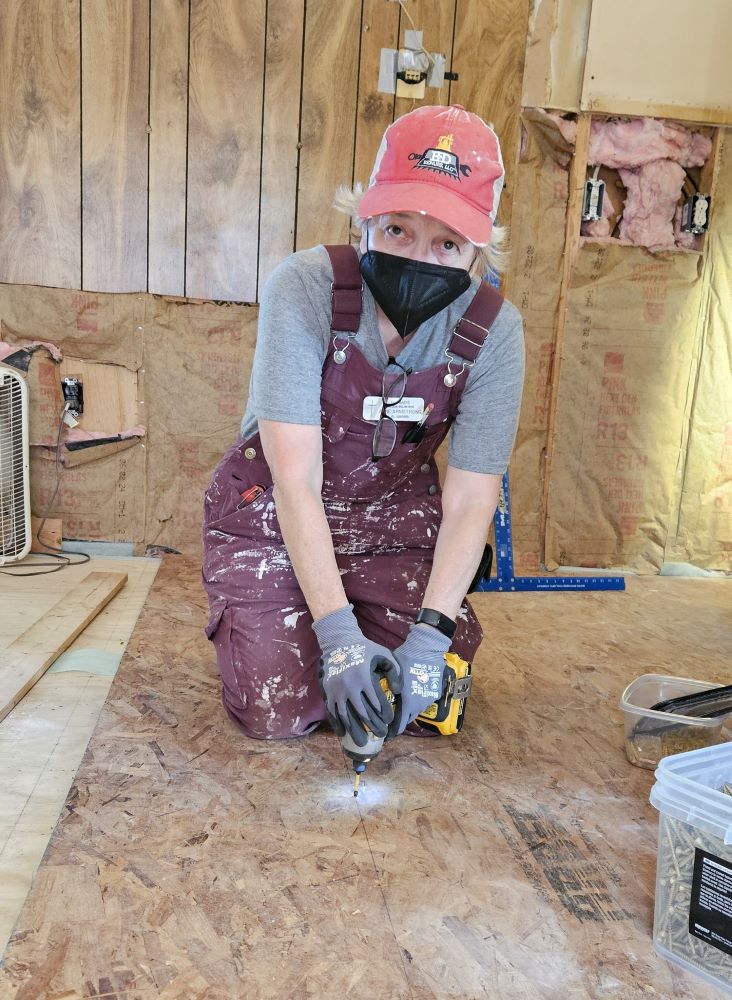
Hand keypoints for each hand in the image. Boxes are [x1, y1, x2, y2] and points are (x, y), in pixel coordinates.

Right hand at [312, 606, 398, 746]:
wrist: (339, 642)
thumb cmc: (365, 649)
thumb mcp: (384, 655)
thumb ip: (394, 672)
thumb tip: (398, 692)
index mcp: (365, 678)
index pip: (377, 703)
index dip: (385, 715)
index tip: (389, 722)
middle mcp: (350, 686)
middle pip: (363, 713)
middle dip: (373, 726)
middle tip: (381, 734)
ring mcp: (337, 690)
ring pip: (347, 716)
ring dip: (355, 731)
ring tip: (363, 742)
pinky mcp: (328, 692)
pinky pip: (332, 712)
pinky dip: (338, 725)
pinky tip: (344, 734)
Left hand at [389, 623, 449, 735]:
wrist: (427, 648)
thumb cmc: (406, 659)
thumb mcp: (393, 673)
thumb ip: (387, 687)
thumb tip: (375, 695)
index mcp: (408, 701)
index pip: (400, 726)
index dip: (392, 732)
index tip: (386, 735)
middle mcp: (419, 704)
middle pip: (408, 719)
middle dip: (400, 720)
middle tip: (391, 717)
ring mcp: (429, 699)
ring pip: (417, 710)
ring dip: (409, 709)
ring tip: (402, 704)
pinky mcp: (435, 693)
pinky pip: (424, 701)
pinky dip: (418, 700)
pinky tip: (413, 693)